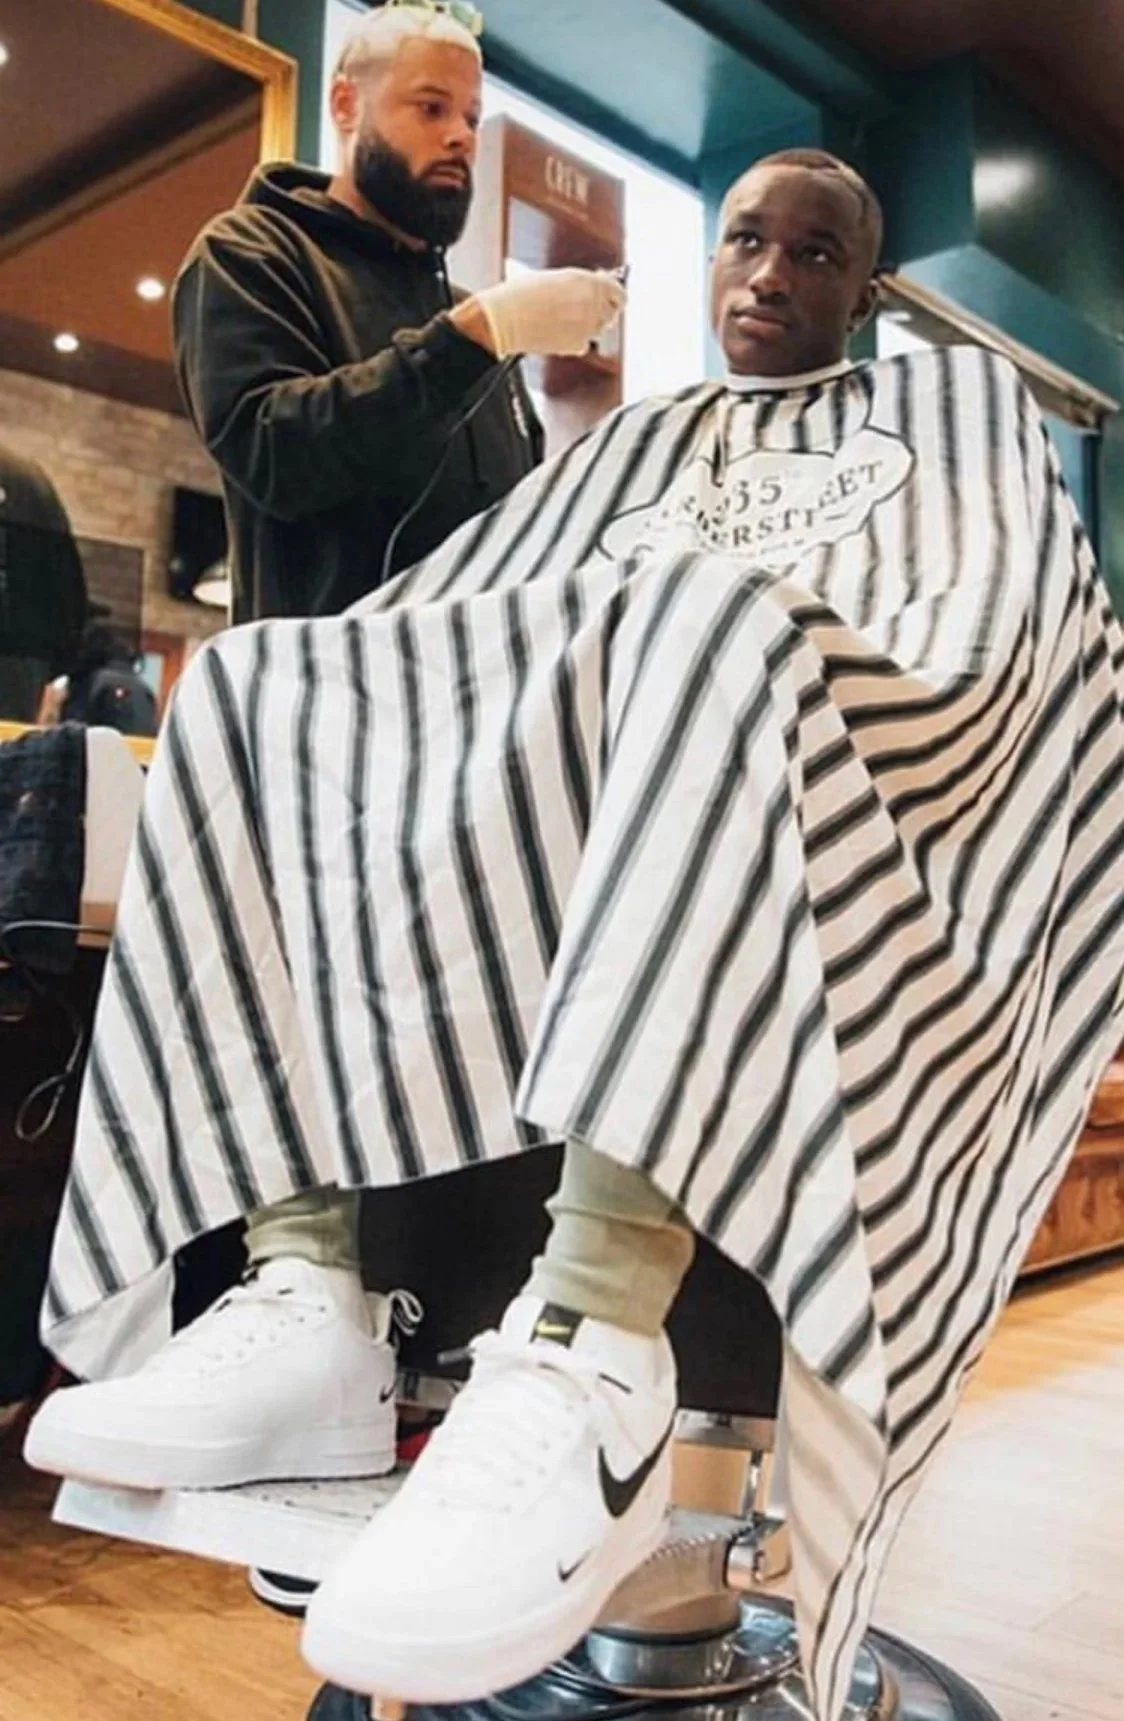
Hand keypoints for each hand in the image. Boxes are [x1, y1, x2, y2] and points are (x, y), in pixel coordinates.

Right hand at [457, 267, 625, 358]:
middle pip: (612, 313)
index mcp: (590, 282)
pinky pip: (584, 344)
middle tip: (585, 309)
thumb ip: (581, 284)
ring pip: (598, 329)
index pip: (619, 292)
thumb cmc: (523, 294)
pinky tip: (559, 331)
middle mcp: (593, 305)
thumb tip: (591, 288)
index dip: (614, 295)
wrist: (507, 318)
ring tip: (566, 320)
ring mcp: (587, 327)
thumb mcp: (557, 277)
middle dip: (601, 311)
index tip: (610, 297)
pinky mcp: (577, 346)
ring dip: (588, 325)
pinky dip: (576, 340)